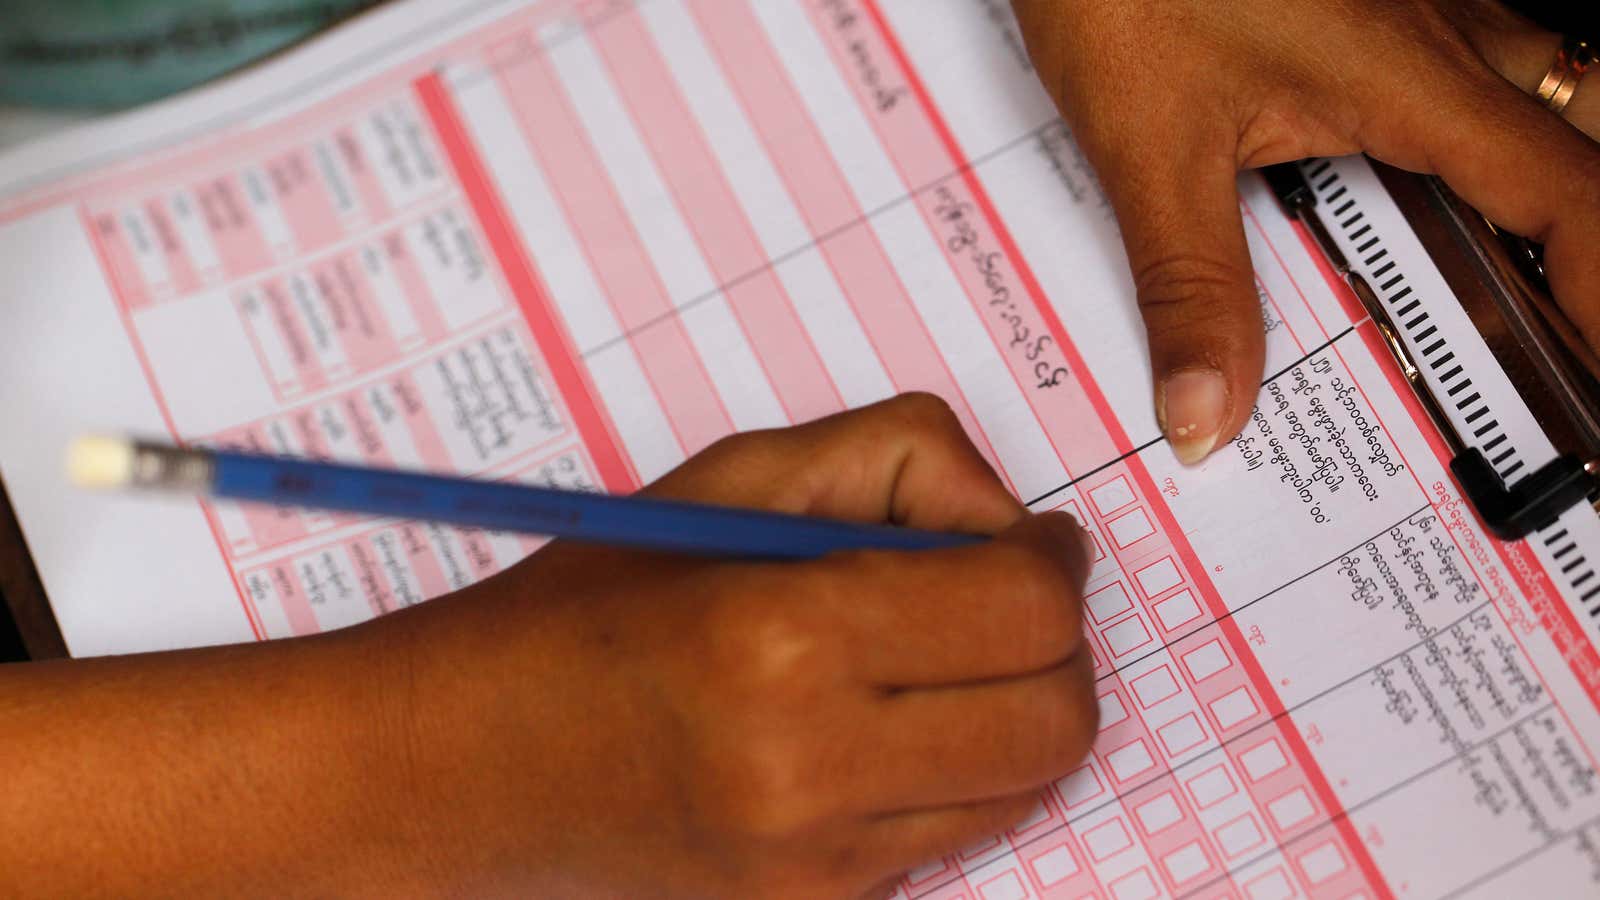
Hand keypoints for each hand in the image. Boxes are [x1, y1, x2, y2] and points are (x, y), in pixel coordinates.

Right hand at [393, 394, 1097, 897]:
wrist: (463, 768)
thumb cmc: (584, 609)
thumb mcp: (725, 482)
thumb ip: (886, 457)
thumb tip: (1004, 516)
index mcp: (784, 636)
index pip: (1024, 609)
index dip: (1054, 560)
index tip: (1036, 539)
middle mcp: (812, 766)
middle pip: (1056, 716)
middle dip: (1060, 643)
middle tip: (1005, 599)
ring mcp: (818, 861)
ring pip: (1024, 786)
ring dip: (1017, 710)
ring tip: (937, 663)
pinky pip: (954, 835)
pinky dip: (955, 773)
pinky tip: (882, 729)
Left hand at [1012, 0, 1599, 462]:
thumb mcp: (1149, 152)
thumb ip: (1189, 287)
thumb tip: (1208, 413)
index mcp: (1407, 77)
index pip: (1566, 193)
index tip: (1597, 366)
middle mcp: (1437, 33)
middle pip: (1586, 129)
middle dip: (1593, 236)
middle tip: (1573, 322)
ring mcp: (1415, 5)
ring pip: (1544, 84)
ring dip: (1558, 174)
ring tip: (1534, 272)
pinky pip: (1476, 62)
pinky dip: (1490, 133)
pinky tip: (1445, 178)